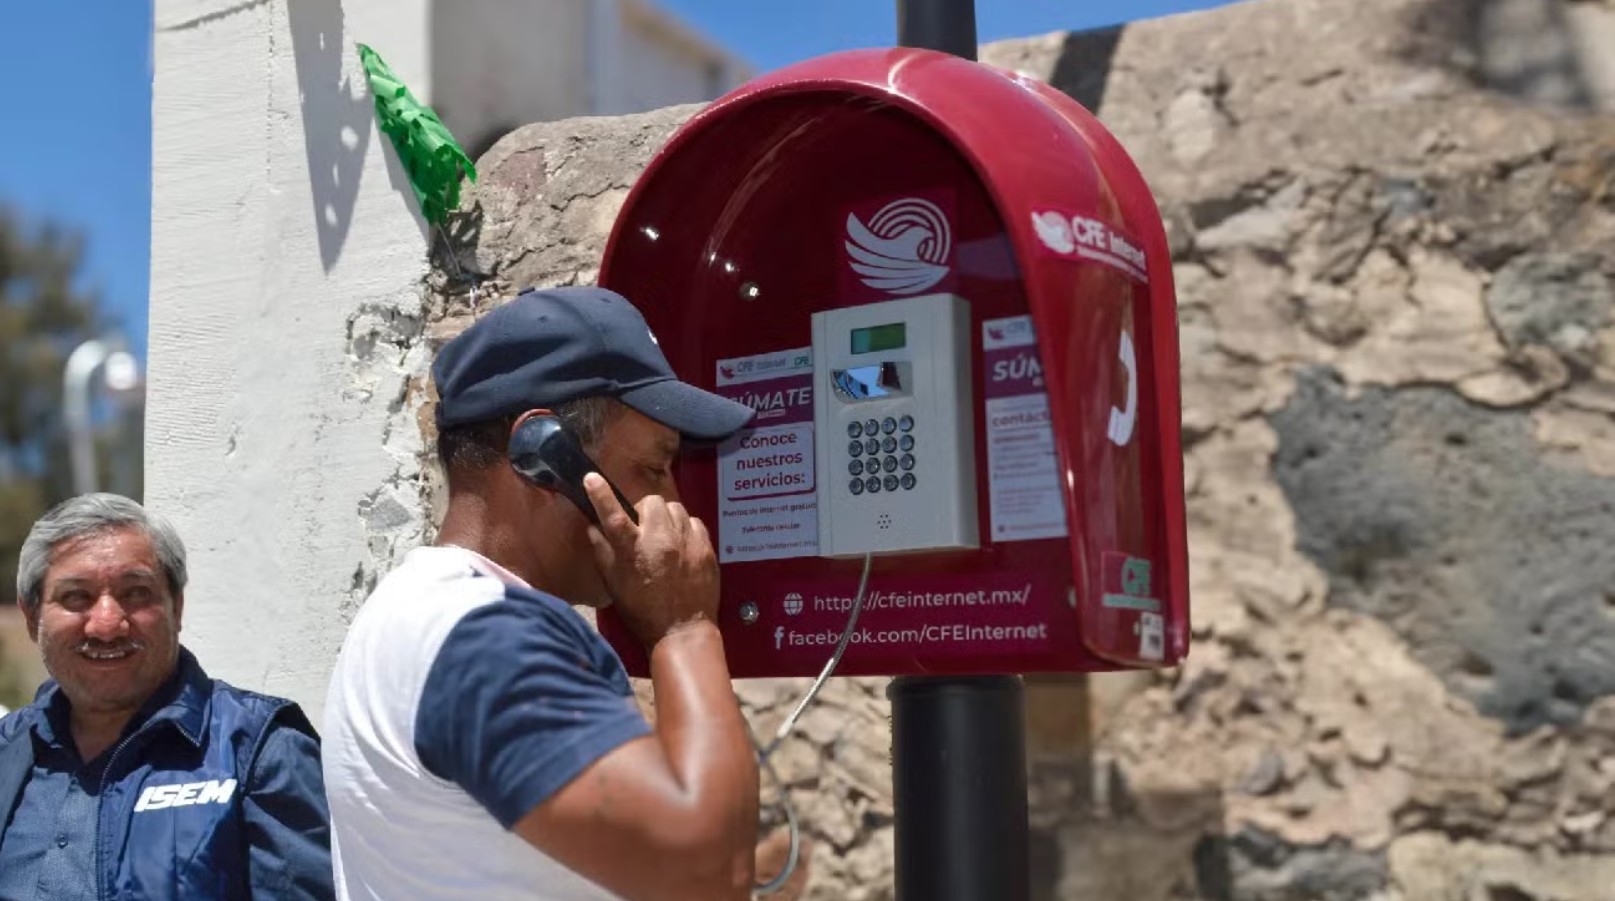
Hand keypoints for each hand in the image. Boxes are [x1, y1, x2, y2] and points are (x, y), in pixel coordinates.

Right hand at [583, 472, 719, 647]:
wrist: (682, 630)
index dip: (601, 493)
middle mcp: (660, 540)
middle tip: (642, 527)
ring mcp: (686, 542)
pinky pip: (694, 522)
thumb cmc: (642, 611)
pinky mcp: (706, 547)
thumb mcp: (614, 585)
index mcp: (632, 550)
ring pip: (675, 509)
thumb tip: (593, 527)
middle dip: (644, 510)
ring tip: (663, 536)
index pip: (612, 514)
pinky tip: (681, 544)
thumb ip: (602, 552)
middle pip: (650, 502)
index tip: (592, 477)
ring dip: (665, 517)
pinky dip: (685, 528)